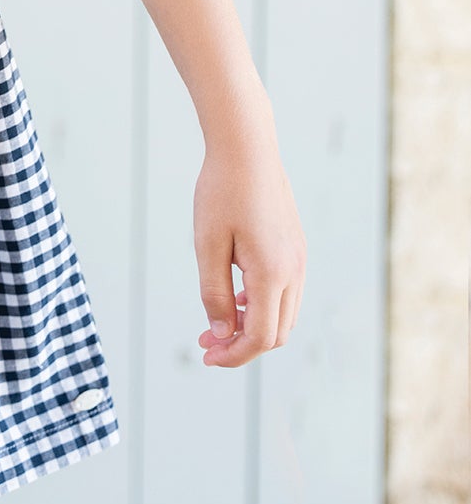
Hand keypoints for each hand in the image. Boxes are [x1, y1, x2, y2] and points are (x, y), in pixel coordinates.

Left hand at [193, 125, 305, 367]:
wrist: (247, 147)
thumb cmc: (222, 191)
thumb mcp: (208, 244)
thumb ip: (214, 292)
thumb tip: (221, 332)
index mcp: (273, 273)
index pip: (260, 337)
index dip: (233, 355)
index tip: (206, 356)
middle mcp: (294, 270)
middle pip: (276, 333)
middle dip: (242, 345)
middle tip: (205, 342)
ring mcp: (299, 259)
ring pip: (283, 315)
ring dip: (253, 326)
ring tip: (217, 321)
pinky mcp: (295, 247)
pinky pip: (285, 292)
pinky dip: (262, 305)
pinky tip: (235, 296)